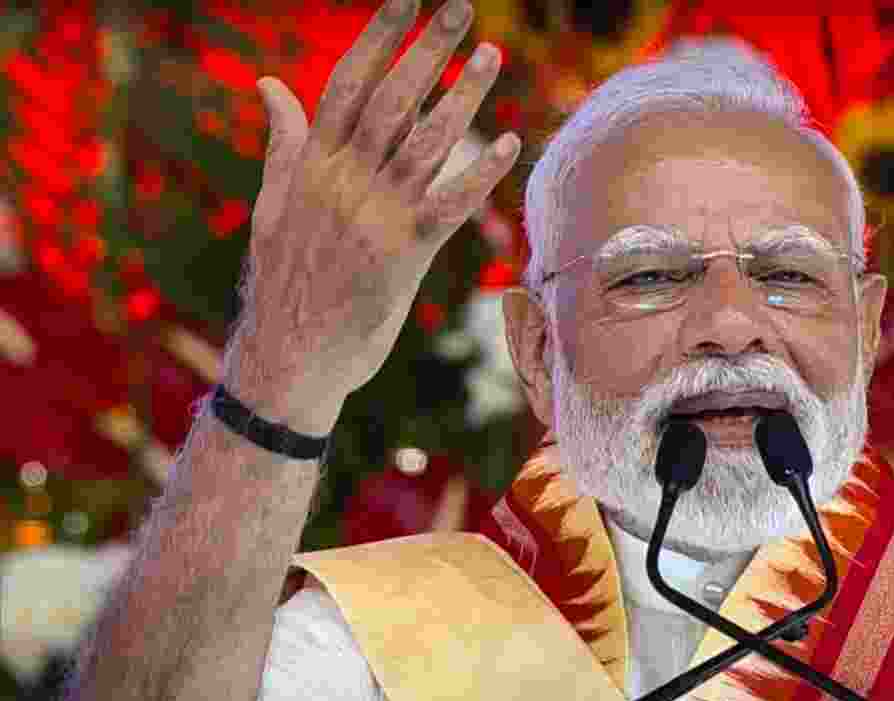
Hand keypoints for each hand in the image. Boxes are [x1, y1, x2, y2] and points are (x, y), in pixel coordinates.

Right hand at [226, 0, 520, 432]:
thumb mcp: (272, 206)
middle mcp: (342, 182)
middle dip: (427, 50)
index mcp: (309, 165)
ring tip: (490, 57)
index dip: (377, 39)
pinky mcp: (402, 256)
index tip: (404, 0)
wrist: (286, 359)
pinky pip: (449, 206)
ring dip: (462, 98)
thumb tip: (270, 84)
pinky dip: (480, 173)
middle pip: (391, 100)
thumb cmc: (282, 284)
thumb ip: (282, 143)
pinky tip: (510, 143)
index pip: (346, 85)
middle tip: (460, 8)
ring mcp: (374, 217)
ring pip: (424, 144)